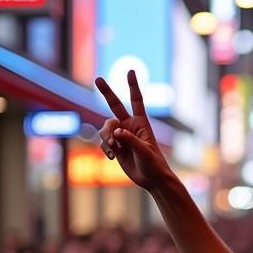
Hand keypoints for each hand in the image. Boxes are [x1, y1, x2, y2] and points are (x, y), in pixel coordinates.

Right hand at [95, 70, 172, 189]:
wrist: (152, 180)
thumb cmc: (154, 164)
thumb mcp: (145, 152)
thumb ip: (131, 140)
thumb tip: (117, 132)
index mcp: (141, 123)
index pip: (136, 101)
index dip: (133, 86)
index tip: (131, 71)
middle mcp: (129, 126)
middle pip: (115, 106)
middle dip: (106, 92)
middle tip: (98, 79)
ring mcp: (121, 136)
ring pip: (105, 128)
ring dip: (106, 137)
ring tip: (114, 149)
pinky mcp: (115, 147)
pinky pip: (103, 141)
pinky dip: (105, 147)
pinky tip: (112, 156)